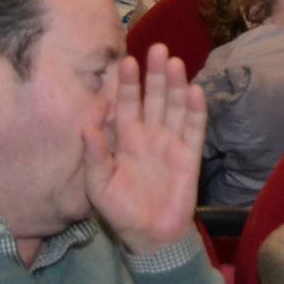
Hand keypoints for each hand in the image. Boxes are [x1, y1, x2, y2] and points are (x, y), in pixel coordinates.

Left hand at [83, 44, 205, 256]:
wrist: (150, 235)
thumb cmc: (121, 210)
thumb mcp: (99, 187)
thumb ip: (96, 157)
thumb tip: (88, 126)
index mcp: (126, 139)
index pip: (127, 104)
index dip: (127, 84)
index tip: (126, 61)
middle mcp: (150, 134)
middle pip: (153, 97)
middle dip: (155, 74)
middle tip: (157, 48)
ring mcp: (172, 142)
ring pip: (174, 106)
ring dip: (175, 84)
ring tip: (175, 62)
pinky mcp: (190, 154)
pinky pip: (194, 127)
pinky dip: (195, 110)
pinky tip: (195, 90)